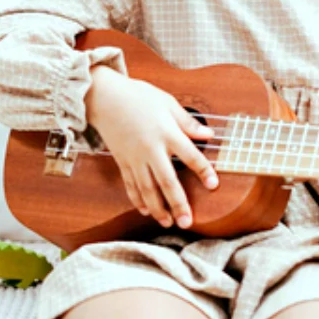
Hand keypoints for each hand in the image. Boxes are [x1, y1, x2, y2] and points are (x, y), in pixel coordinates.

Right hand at [84, 66, 218, 228]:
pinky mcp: (122, 161)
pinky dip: (137, 199)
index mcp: (166, 132)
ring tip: (167, 223)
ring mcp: (134, 158)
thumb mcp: (167, 102)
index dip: (203, 171)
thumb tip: (209, 134)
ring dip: (158, 208)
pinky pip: (130, 184)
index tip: (214, 185)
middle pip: (166, 181)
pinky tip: (145, 210)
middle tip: (187, 222)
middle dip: (178, 203)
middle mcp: (150, 149)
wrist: (104, 97)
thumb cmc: (138, 96)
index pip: (189, 155)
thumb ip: (188, 122)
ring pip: (147, 188)